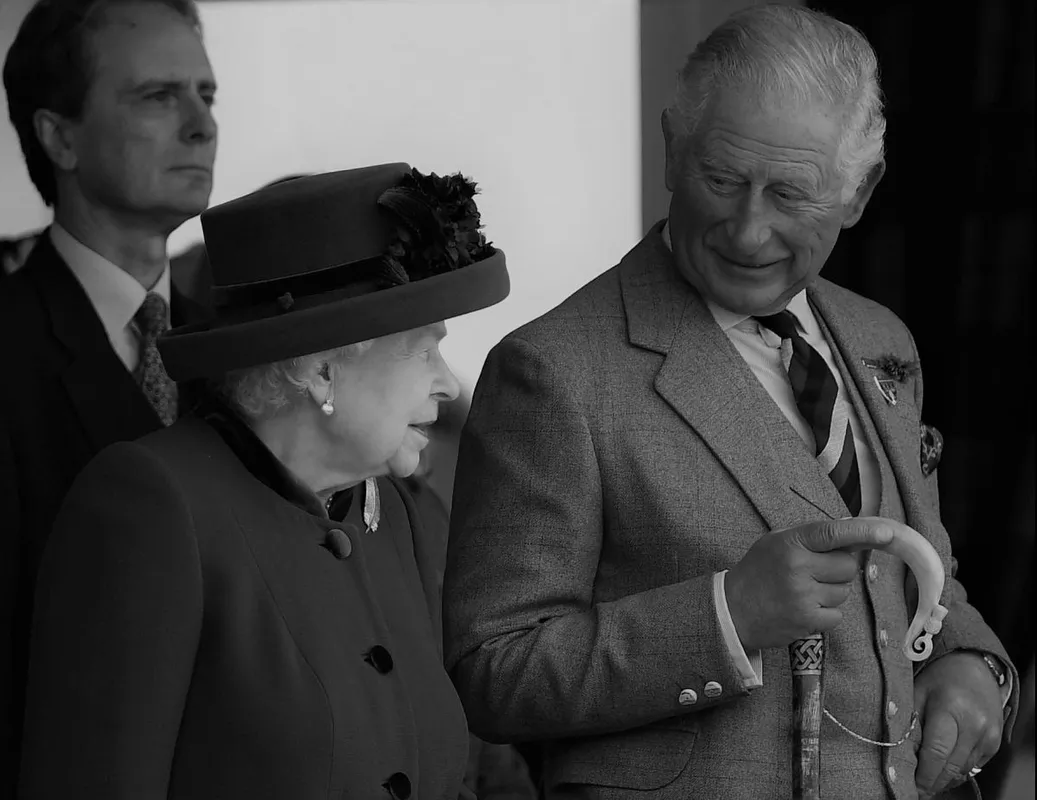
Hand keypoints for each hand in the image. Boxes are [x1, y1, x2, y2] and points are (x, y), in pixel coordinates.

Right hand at [725, 518, 894, 650]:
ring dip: (832, 591)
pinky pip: (837, 614)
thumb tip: (854, 534)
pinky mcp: (807, 621)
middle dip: (839, 569)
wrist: (731, 610)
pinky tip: (805, 608)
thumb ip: (812, 537)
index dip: (864, 532)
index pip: (834, 533)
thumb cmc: (757, 572)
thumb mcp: (776, 543)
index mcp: (791, 543)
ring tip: (805, 591)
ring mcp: (803, 596)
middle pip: (848, 567)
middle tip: (816, 572)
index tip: (888, 533)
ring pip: (844, 591)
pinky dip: (827, 612)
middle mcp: (798, 567)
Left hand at [914, 651, 1003, 798]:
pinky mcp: (994, 743)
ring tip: (926, 781)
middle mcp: (974, 725)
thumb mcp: (917, 692)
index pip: (936, 752)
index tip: (911, 785)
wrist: (974, 667)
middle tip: (916, 789)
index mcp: (950, 709)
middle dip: (932, 782)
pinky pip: (974, 766)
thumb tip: (901, 755)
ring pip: (963, 770)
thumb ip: (910, 722)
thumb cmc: (940, 678)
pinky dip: (957, 772)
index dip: (923, 774)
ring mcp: (988, 735)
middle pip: (951, 767)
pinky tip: (943, 770)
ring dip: (944, 779)